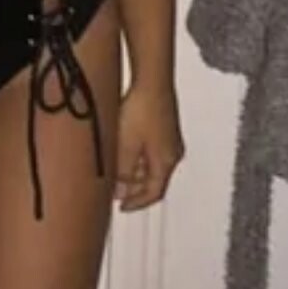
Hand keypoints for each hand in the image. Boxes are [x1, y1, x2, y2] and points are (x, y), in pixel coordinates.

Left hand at [114, 83, 183, 210]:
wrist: (151, 81)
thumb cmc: (142, 110)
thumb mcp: (125, 147)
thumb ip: (122, 173)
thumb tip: (119, 190)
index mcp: (166, 162)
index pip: (154, 193)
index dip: (137, 203)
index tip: (122, 207)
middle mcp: (172, 153)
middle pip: (153, 179)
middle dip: (133, 187)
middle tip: (115, 188)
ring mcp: (170, 139)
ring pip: (151, 164)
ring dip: (134, 171)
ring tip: (115, 169)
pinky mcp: (164, 126)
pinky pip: (151, 150)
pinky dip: (137, 156)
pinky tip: (122, 148)